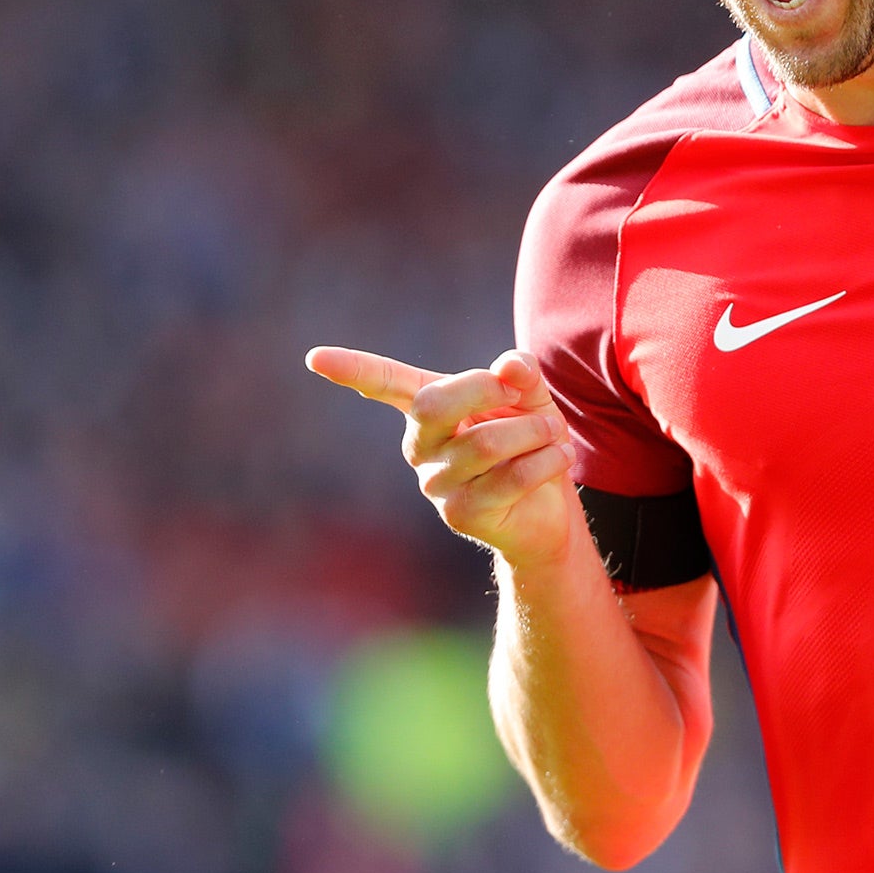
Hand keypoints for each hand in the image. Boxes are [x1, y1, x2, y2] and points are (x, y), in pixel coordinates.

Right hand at [305, 345, 576, 570]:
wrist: (548, 507)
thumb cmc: (530, 439)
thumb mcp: (530, 396)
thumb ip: (520, 374)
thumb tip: (510, 367)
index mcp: (427, 407)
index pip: (384, 383)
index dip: (352, 369)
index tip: (315, 358)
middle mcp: (420, 445)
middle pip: (434, 405)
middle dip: (486, 390)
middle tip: (520, 395)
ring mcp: (435, 483)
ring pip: (485, 443)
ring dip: (534, 431)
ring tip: (552, 434)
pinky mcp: (459, 514)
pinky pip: (508, 478)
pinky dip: (546, 461)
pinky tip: (558, 458)